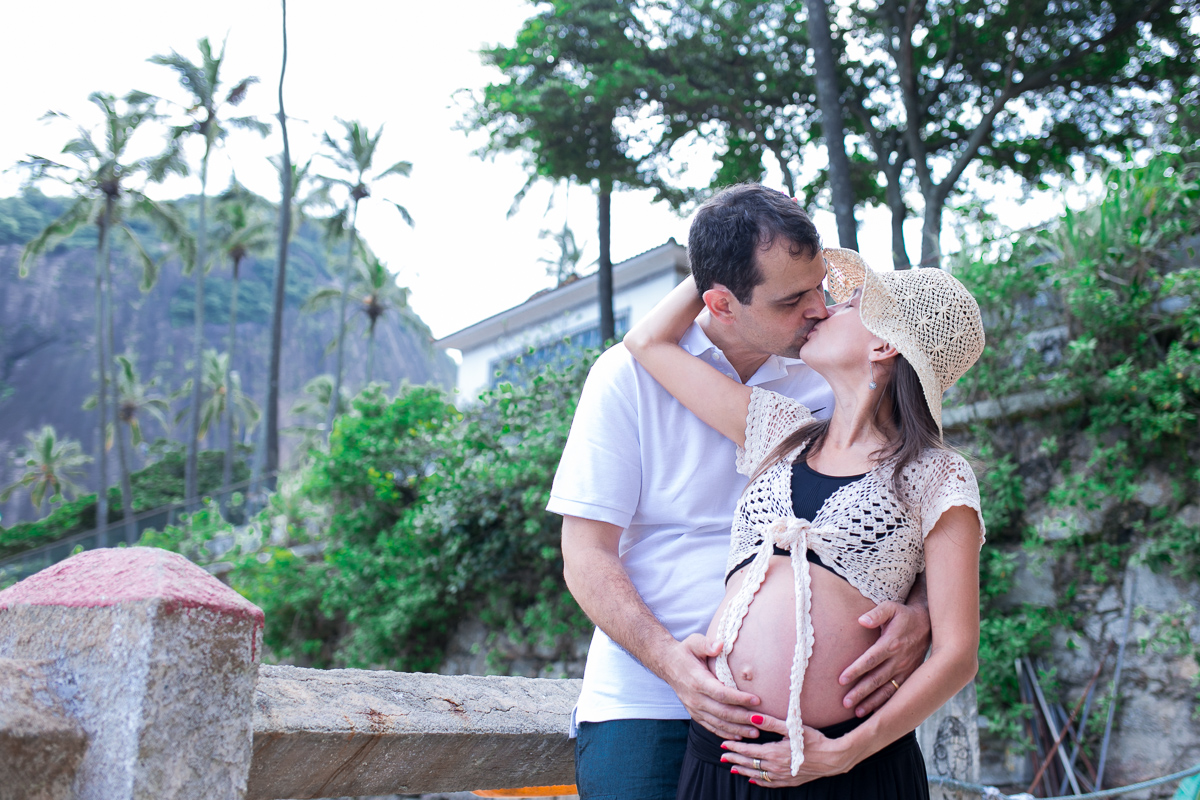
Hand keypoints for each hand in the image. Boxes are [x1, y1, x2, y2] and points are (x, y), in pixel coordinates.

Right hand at [664, 634, 761, 739]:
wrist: (667, 664)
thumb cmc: (685, 652)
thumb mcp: (693, 642)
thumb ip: (706, 644)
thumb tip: (720, 644)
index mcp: (698, 681)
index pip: (721, 693)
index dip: (739, 698)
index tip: (757, 700)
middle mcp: (695, 698)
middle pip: (722, 712)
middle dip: (743, 718)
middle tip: (762, 721)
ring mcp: (694, 708)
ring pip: (718, 723)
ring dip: (737, 729)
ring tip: (755, 732)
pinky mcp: (694, 713)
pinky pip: (711, 726)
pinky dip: (725, 733)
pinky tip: (738, 736)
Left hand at [719, 714, 855, 786]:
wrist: (833, 758)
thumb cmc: (814, 740)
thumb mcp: (793, 728)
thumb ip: (771, 723)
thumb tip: (752, 718)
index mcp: (774, 752)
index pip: (748, 751)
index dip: (734, 748)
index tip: (723, 744)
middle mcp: (776, 766)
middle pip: (750, 764)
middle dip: (735, 759)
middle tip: (723, 757)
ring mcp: (782, 776)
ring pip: (757, 775)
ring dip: (744, 771)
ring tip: (732, 769)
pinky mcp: (790, 781)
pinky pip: (770, 783)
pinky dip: (759, 782)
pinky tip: (753, 780)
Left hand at [838, 599, 930, 716]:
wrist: (928, 624)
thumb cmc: (903, 615)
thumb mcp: (891, 608)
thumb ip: (876, 613)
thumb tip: (861, 620)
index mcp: (891, 643)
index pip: (870, 659)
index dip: (856, 670)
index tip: (841, 680)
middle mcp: (898, 659)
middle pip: (876, 678)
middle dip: (860, 692)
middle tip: (845, 703)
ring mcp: (905, 669)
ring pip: (887, 689)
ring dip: (872, 702)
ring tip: (856, 712)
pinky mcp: (910, 676)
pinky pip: (897, 692)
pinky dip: (886, 703)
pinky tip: (874, 713)